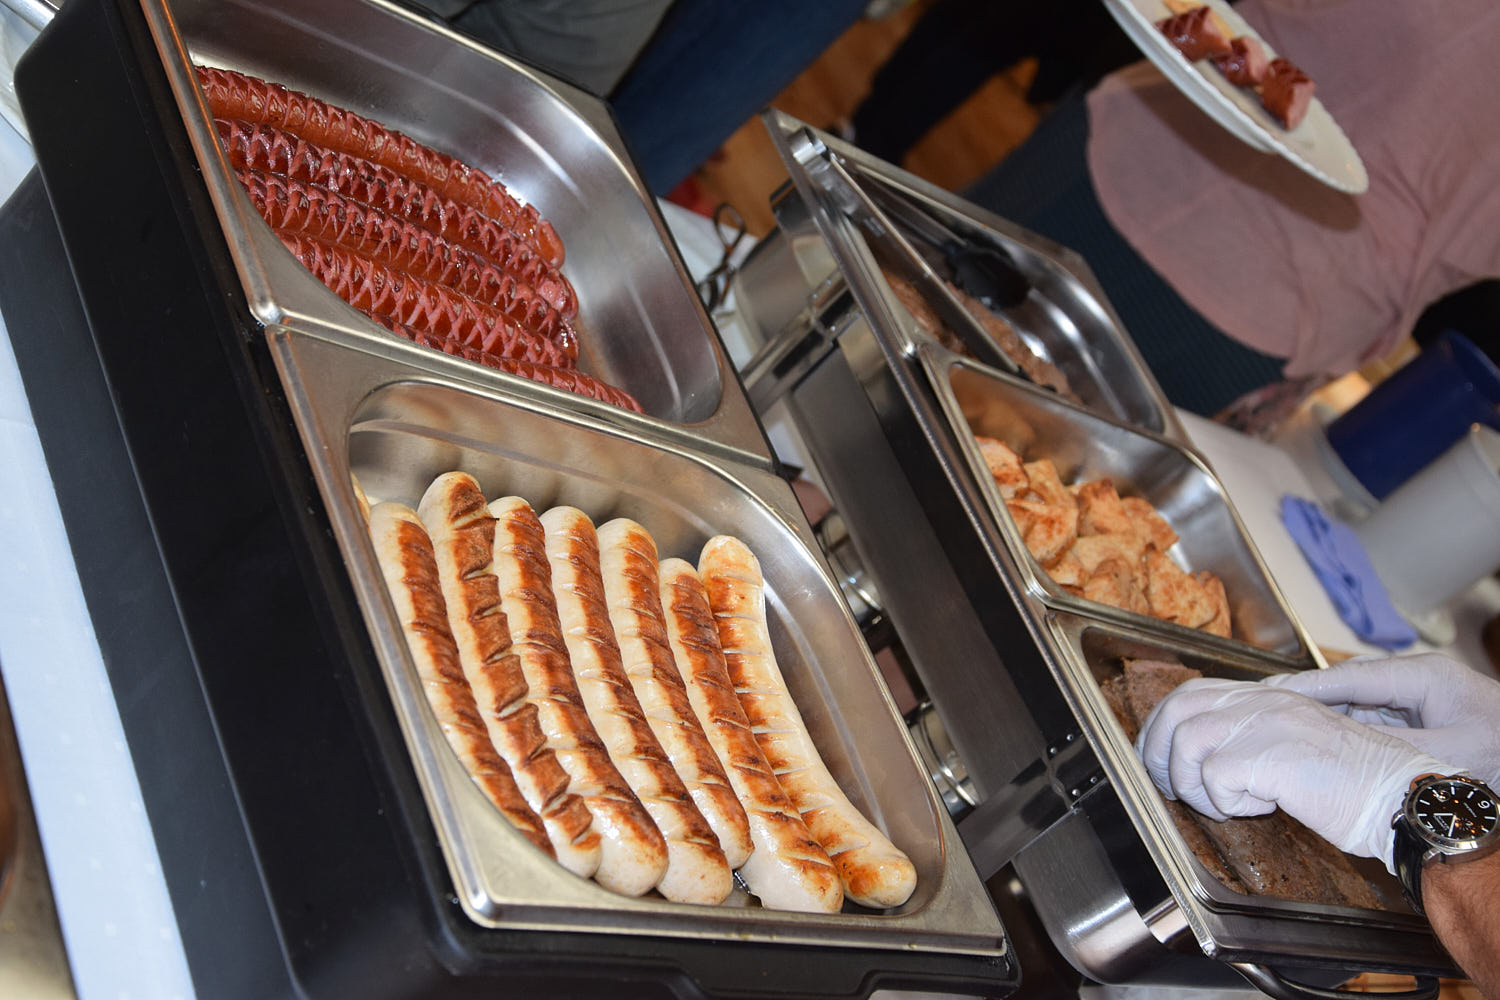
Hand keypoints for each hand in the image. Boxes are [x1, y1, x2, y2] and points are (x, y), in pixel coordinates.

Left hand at [1135, 677, 1452, 868]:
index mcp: (1267, 695)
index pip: (1191, 692)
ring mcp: (1266, 723)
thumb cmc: (1354, 781)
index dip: (1162, 725)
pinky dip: (1228, 803)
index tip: (1157, 757)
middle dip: (1157, 751)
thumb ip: (1253, 737)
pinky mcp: (1270, 755)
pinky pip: (1217, 778)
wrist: (1400, 795)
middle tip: (1170, 788)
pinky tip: (1261, 808)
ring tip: (1223, 804)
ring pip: (1187, 743)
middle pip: (1177, 709)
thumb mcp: (1294, 744)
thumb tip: (1203, 756)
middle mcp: (1263, 700)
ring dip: (1194, 784)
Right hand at [1268, 654, 1499, 786]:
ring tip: (1271, 721)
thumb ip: (1398, 749)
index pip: (1350, 676)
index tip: (1265, 693)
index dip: (1305, 686)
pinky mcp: (1411, 716)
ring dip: (1315, 712)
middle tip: (1254, 706)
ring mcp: (1410, 697)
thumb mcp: (1456, 754)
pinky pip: (1363, 718)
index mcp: (1422, 676)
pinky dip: (1335, 727)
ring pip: (1349, 701)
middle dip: (1301, 696)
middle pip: (1343, 684)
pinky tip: (1309, 738)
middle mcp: (1411, 679)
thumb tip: (1342, 751)